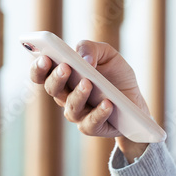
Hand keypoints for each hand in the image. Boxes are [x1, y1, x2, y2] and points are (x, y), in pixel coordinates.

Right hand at [28, 40, 152, 143]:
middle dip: (57, 78)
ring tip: (88, 83)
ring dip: (78, 94)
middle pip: (52, 89)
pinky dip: (99, 113)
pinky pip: (91, 122)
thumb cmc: (116, 75)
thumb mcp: (108, 54)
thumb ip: (91, 48)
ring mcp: (78, 113)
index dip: (39, 67)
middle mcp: (66, 95)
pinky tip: (107, 103)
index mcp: (64, 76)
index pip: (42, 73)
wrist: (136, 98)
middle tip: (65, 67)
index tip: (44, 57)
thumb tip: (83, 59)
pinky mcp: (92, 127)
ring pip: (72, 106)